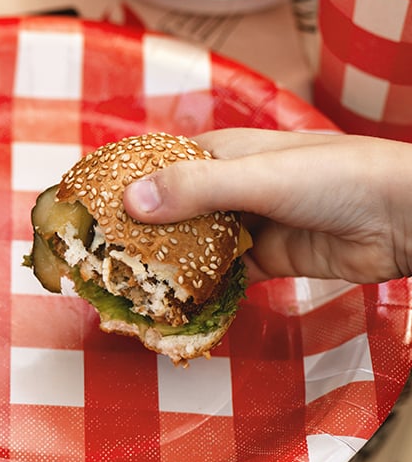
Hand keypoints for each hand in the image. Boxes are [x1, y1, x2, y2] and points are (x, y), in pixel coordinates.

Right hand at [121, 129, 411, 283]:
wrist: (406, 217)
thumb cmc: (338, 177)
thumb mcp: (258, 177)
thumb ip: (195, 190)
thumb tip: (128, 203)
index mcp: (222, 153)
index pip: (156, 168)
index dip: (120, 188)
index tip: (82, 214)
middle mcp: (230, 186)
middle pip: (169, 212)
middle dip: (136, 236)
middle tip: (97, 265)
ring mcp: (248, 225)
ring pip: (193, 248)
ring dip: (165, 268)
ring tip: (125, 291)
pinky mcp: (268, 260)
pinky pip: (222, 278)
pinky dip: (199, 292)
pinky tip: (173, 308)